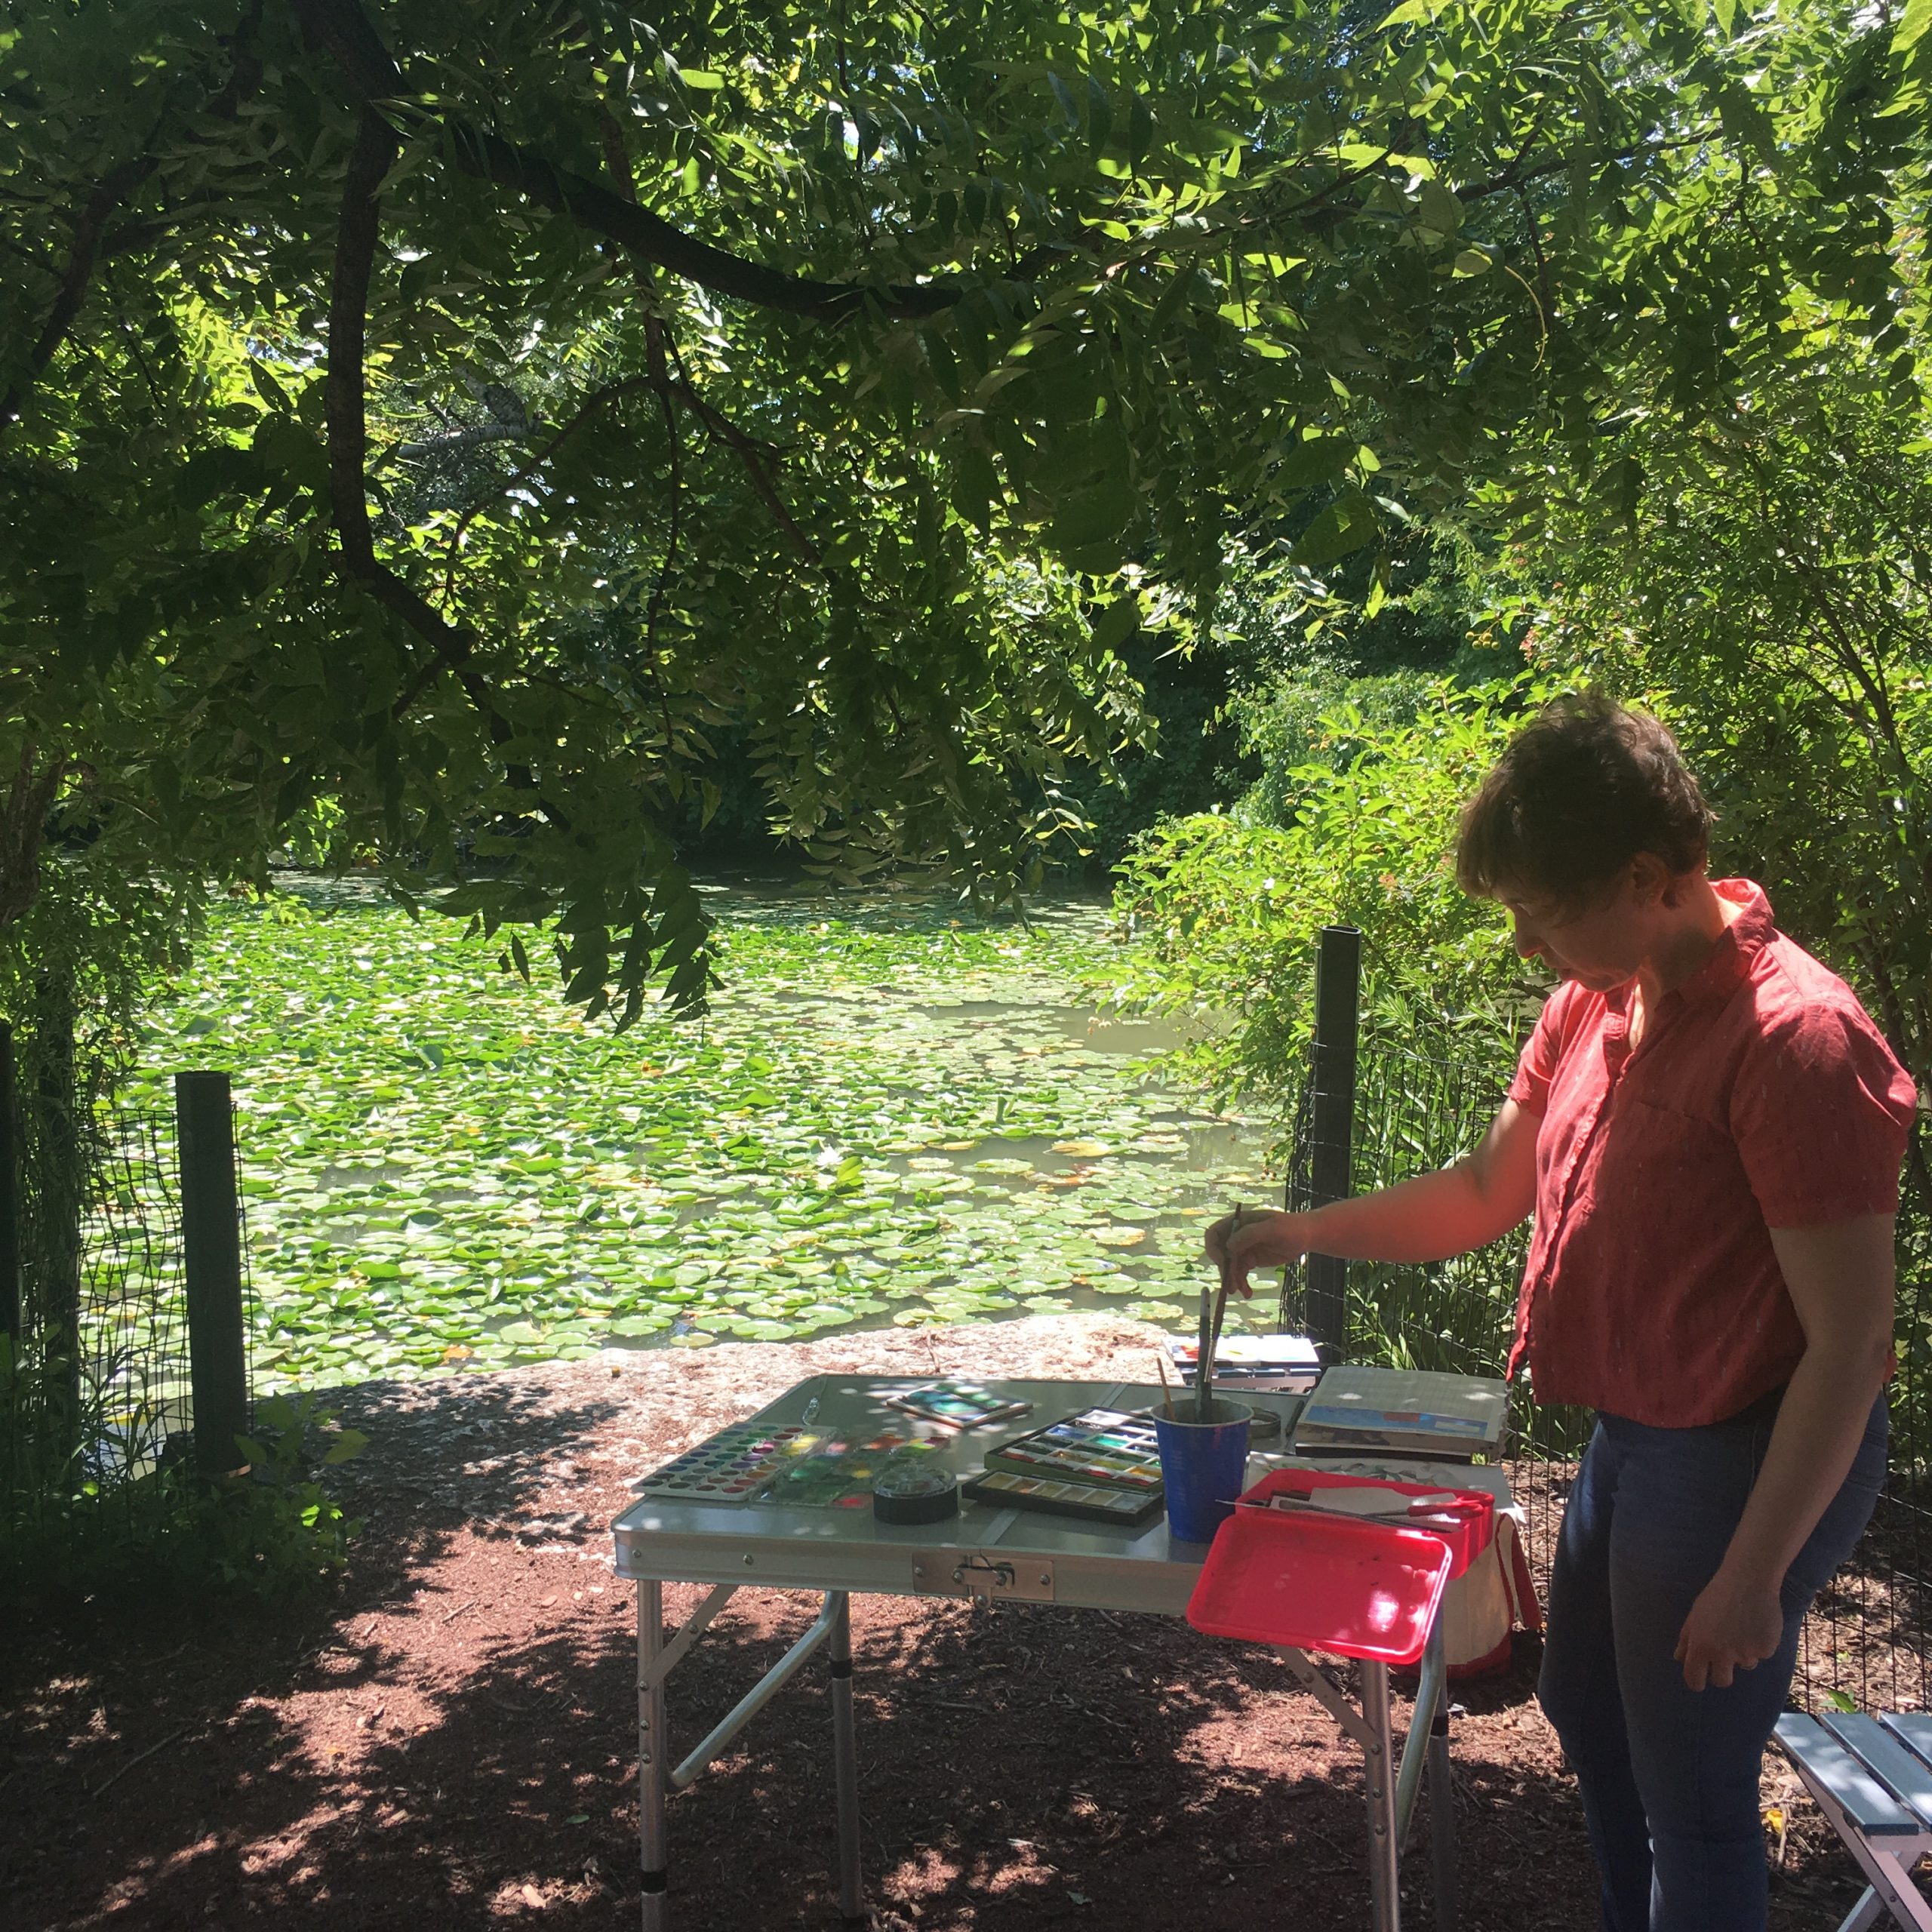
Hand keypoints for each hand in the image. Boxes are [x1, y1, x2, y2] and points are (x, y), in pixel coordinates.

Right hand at [1203, 1208, 1314, 1297]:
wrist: (1307, 1237)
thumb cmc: (1292, 1228)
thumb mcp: (1272, 1229)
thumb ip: (1250, 1234)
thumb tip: (1228, 1246)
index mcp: (1238, 1222)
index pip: (1214, 1234)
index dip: (1214, 1249)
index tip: (1223, 1263)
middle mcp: (1237, 1235)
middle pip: (1220, 1253)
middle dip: (1225, 1270)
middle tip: (1232, 1285)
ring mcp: (1243, 1248)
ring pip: (1230, 1267)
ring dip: (1233, 1280)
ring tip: (1242, 1291)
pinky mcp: (1251, 1260)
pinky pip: (1240, 1273)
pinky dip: (1242, 1283)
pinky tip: (1248, 1292)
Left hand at [1674, 1570, 1784, 1690]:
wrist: (1748, 1581)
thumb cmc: (1718, 1596)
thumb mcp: (1695, 1615)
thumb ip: (1686, 1639)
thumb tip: (1678, 1659)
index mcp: (1700, 1645)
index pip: (1694, 1678)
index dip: (1696, 1682)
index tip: (1700, 1681)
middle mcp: (1722, 1654)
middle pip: (1722, 1681)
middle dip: (1722, 1673)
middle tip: (1725, 1657)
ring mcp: (1745, 1653)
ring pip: (1745, 1665)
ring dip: (1743, 1653)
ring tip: (1742, 1627)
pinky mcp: (1766, 1649)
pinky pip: (1762, 1654)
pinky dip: (1760, 1644)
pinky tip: (1757, 1624)